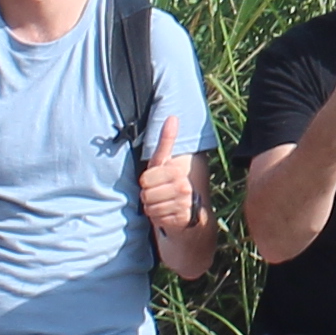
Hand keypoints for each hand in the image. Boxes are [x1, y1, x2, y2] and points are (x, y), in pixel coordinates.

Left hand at [135, 116, 203, 236]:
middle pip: (146, 193)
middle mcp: (184, 186)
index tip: (157, 181)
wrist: (191, 213)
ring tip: (164, 204)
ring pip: (150, 206)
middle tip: (160, 194)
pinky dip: (158, 217)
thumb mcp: (166, 162)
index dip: (147, 182)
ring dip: (153, 207)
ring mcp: (183, 203)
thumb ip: (167, 140)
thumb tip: (173, 116)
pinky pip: (156, 217)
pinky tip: (167, 214)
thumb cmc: (172, 183)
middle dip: (148, 196)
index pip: (145, 179)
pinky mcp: (182, 218)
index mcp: (177, 170)